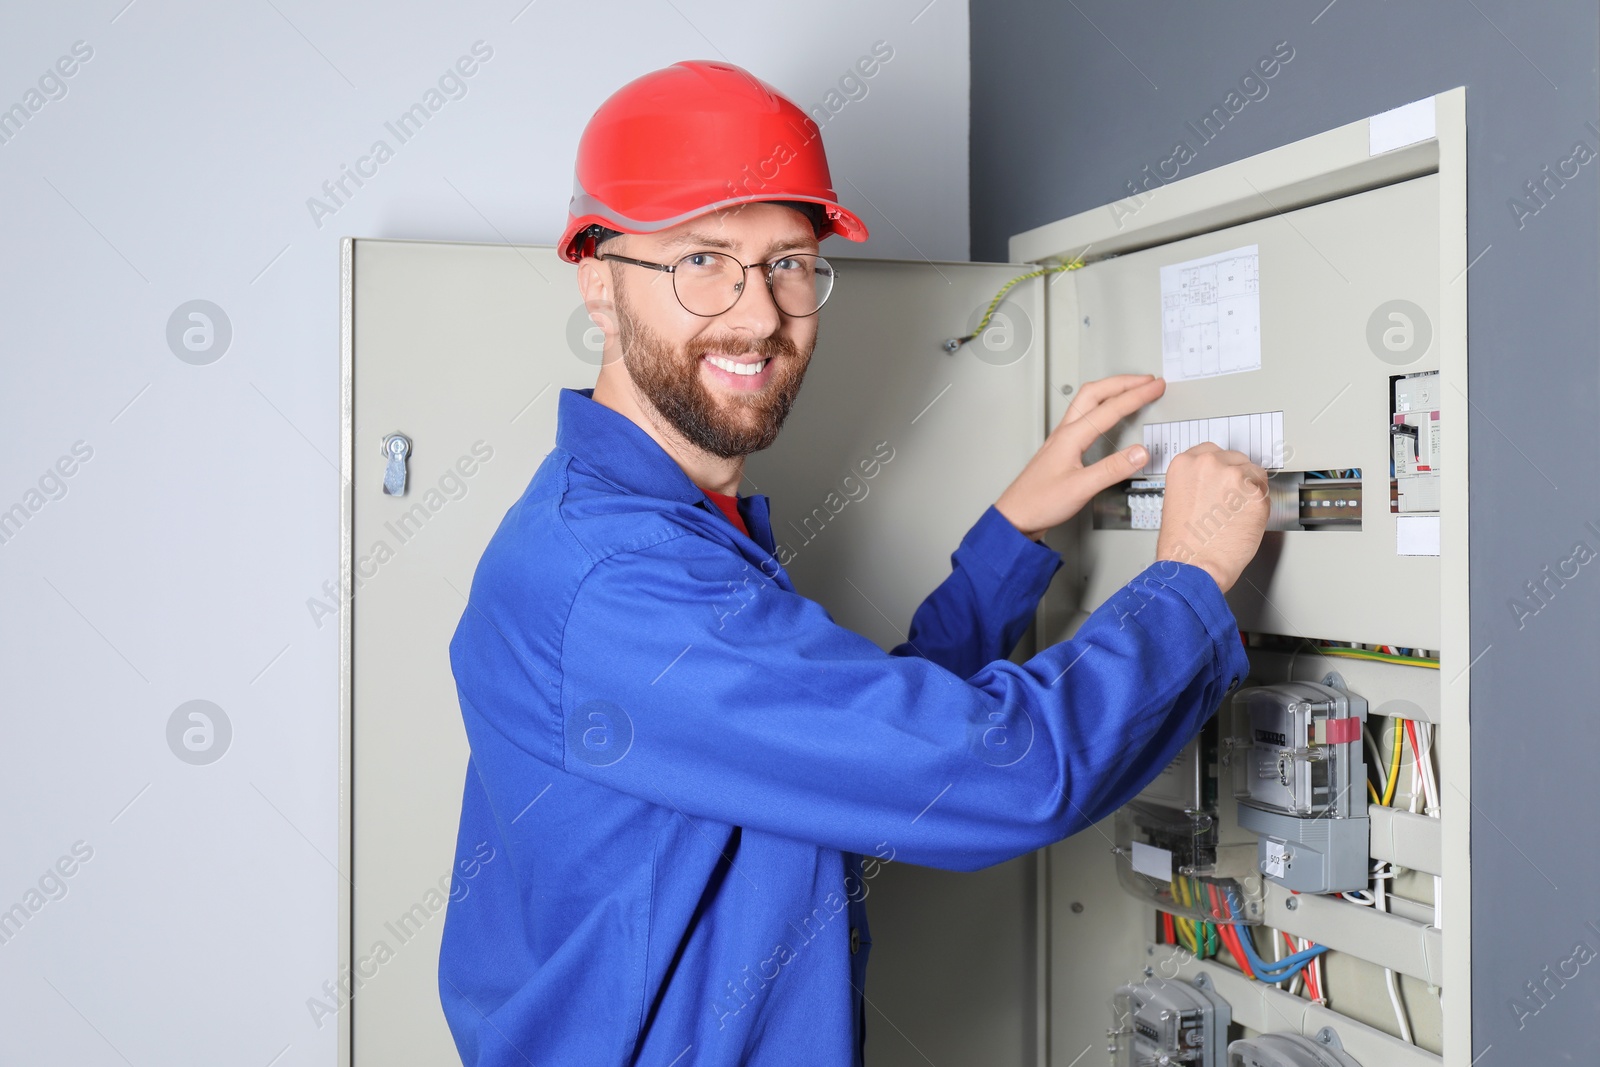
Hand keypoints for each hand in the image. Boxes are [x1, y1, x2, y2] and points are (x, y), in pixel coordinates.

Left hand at [993, 374, 1165, 540]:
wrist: (1016, 516)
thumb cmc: (1039, 503)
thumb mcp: (1081, 488)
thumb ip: (1112, 469)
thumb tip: (1140, 452)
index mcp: (1071, 437)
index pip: (1110, 408)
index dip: (1137, 395)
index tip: (1155, 387)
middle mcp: (1065, 432)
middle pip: (1095, 392)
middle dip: (1124, 382)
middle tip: (1147, 380)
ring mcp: (1062, 438)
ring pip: (1087, 401)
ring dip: (1111, 389)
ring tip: (1132, 388)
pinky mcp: (1061, 448)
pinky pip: (1083, 415)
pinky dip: (1102, 405)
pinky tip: (1107, 413)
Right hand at [1154, 443, 1269, 593]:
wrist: (1194, 565)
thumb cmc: (1183, 542)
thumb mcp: (1178, 499)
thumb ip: (1197, 481)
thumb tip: (1216, 480)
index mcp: (1184, 463)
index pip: (1211, 451)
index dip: (1219, 467)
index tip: (1221, 478)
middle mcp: (1209, 463)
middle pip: (1236, 458)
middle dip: (1236, 478)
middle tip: (1230, 501)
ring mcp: (1233, 476)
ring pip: (1253, 473)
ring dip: (1249, 491)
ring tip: (1235, 514)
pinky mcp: (1255, 492)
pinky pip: (1264, 492)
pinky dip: (1259, 506)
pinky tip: (1243, 520)